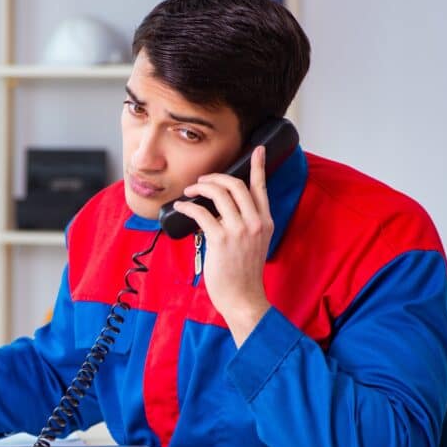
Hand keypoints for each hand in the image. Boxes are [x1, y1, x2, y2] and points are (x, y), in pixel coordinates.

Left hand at [173, 145, 272, 345]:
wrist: (243, 297)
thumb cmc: (243, 273)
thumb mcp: (254, 244)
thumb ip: (244, 224)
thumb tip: (220, 210)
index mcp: (265, 222)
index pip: (261, 187)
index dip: (257, 166)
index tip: (255, 149)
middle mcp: (255, 222)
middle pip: (236, 185)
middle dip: (215, 177)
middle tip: (201, 181)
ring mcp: (239, 230)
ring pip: (219, 193)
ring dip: (200, 188)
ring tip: (189, 192)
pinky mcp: (221, 239)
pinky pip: (201, 213)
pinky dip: (188, 206)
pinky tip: (181, 206)